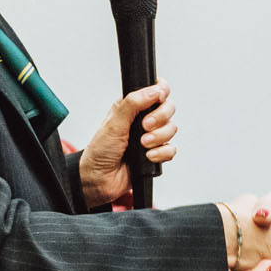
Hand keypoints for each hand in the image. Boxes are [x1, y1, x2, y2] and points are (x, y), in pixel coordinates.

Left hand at [77, 81, 177, 208]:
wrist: (99, 180)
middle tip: (145, 126)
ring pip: (171, 129)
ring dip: (159, 137)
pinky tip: (147, 156)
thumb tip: (154, 90)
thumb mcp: (113, 123)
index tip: (158, 99)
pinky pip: (171, 149)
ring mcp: (151, 136)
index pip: (156, 90)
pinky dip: (161, 153)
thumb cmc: (100, 151)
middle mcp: (143, 119)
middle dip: (160, 117)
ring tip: (143, 144)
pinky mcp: (156, 153)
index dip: (161, 92)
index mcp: (132, 107)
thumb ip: (133, 103)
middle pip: (168, 108)